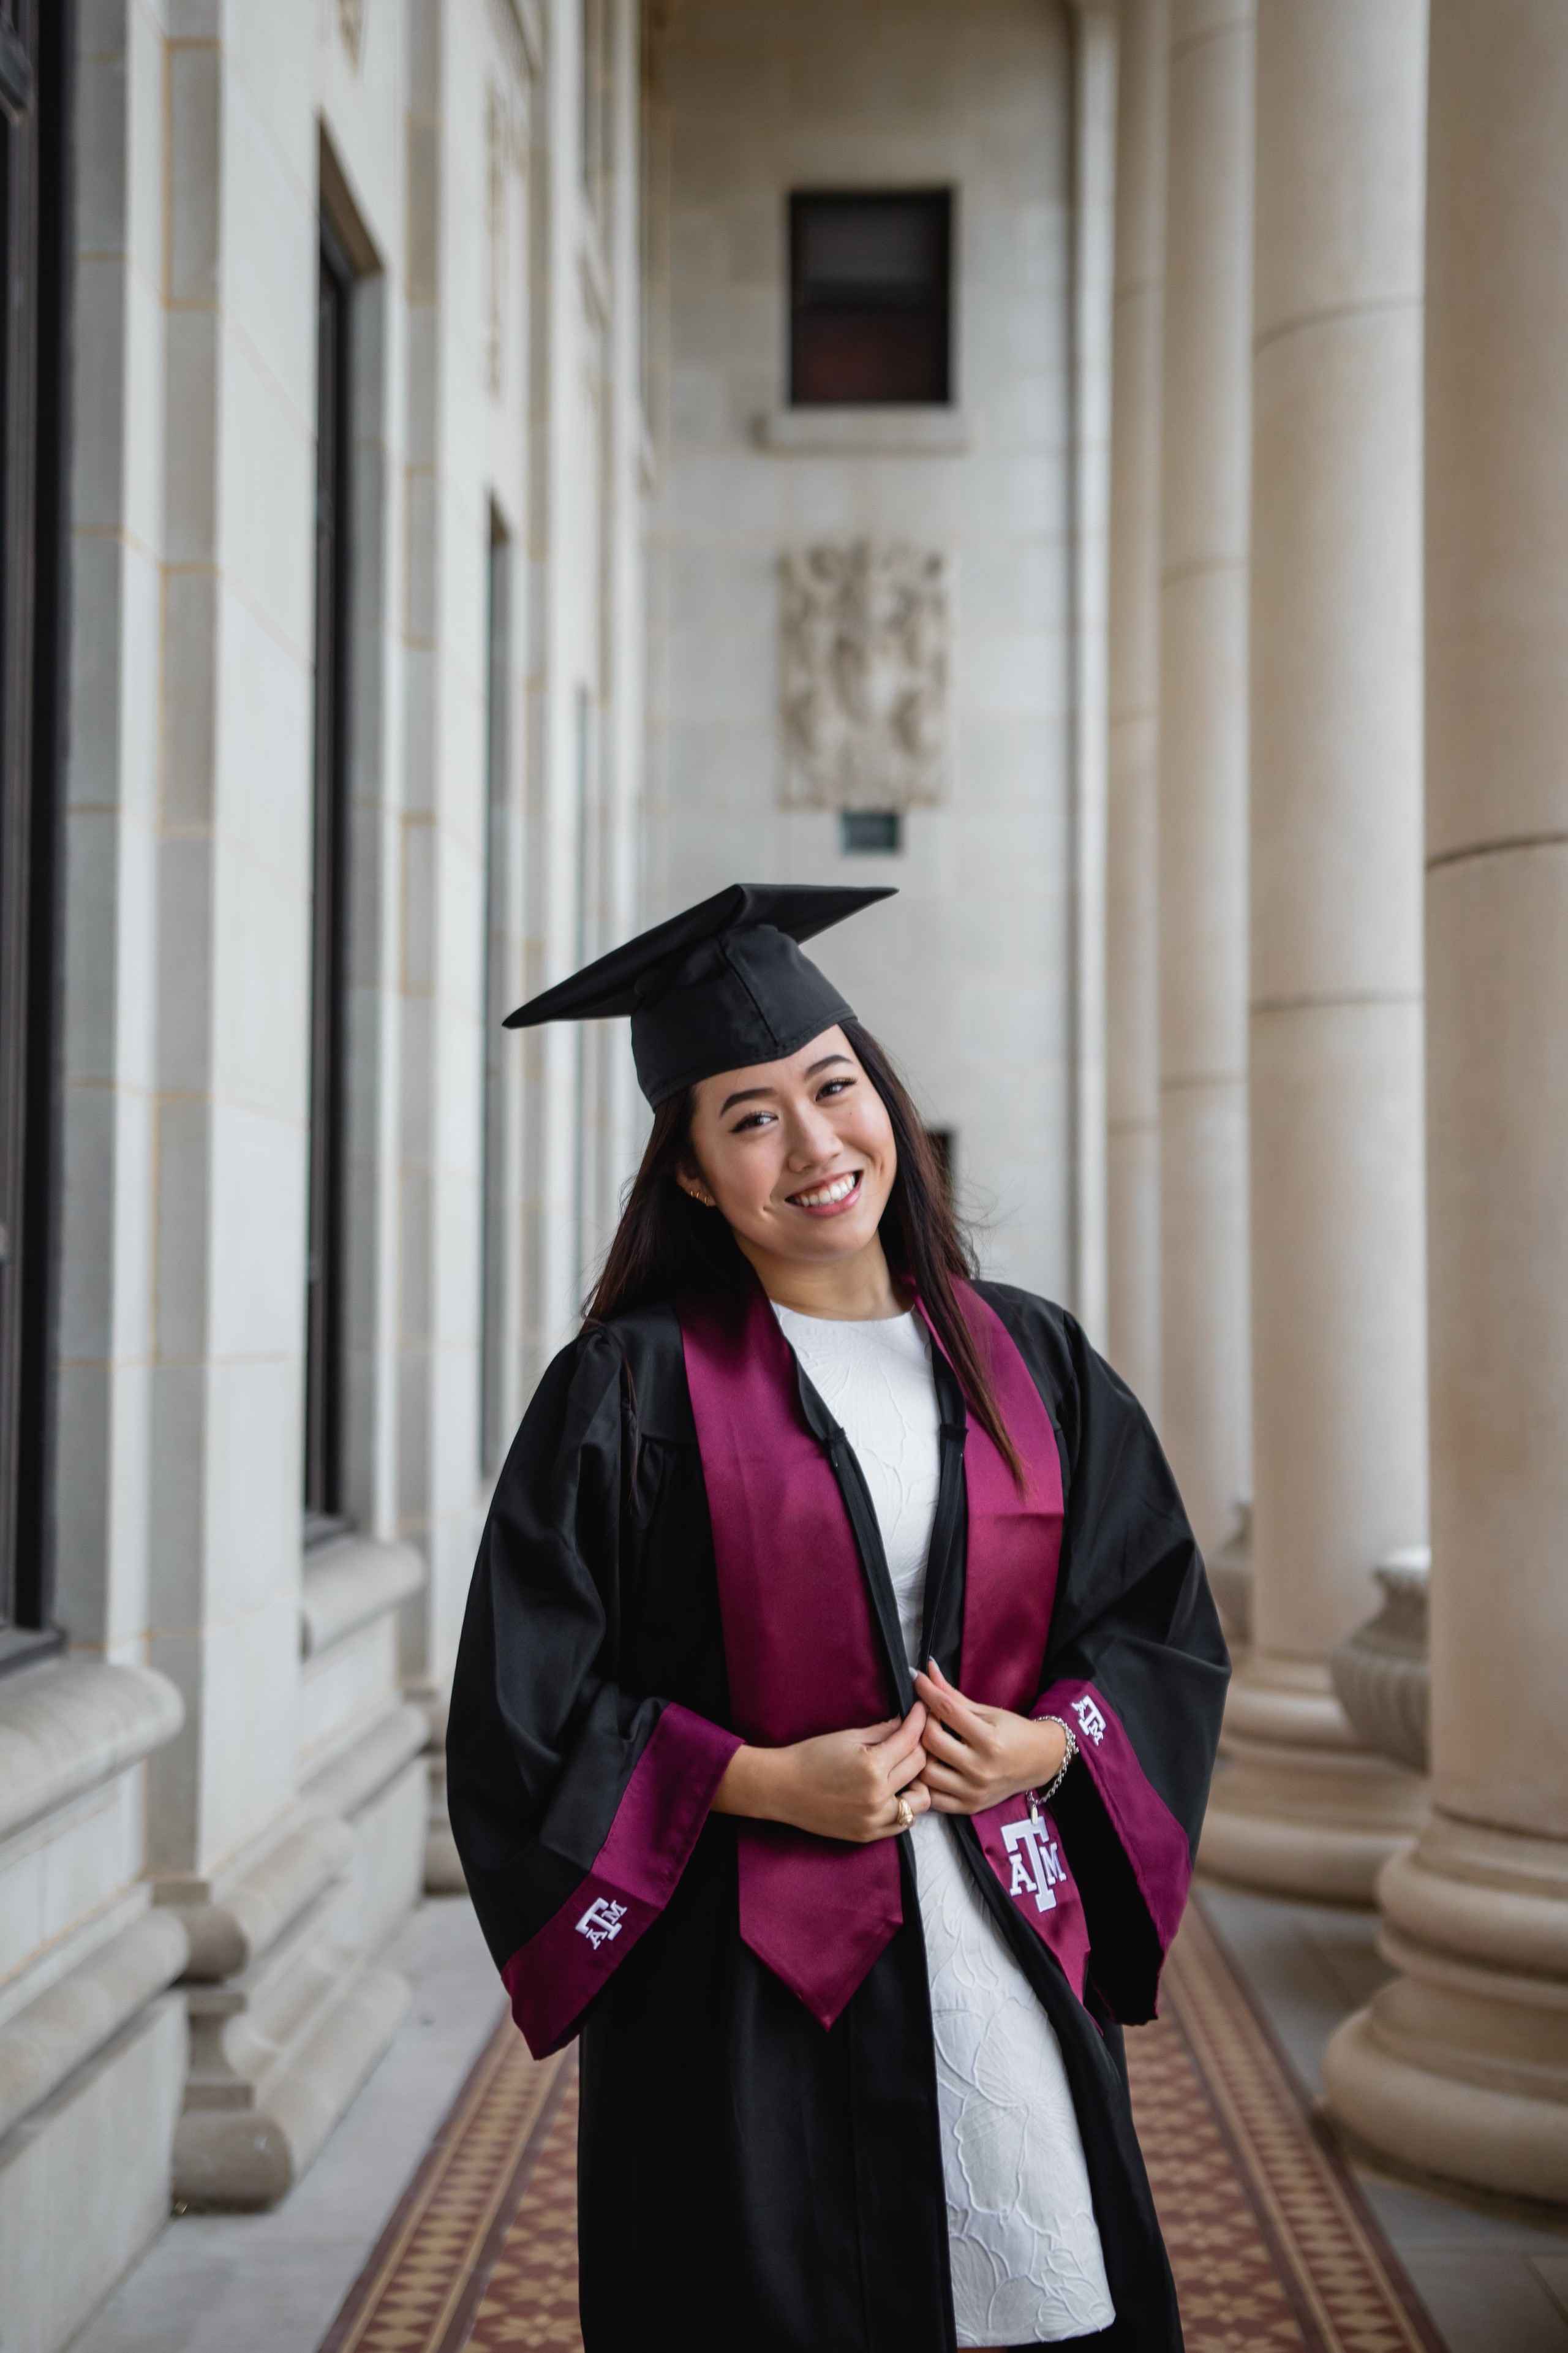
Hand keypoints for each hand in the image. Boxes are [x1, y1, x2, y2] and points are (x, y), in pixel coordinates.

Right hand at [712, 1704, 931, 1842]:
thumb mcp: (848, 1737)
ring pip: (920, 1801)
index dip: (919, 1721)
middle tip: (916, 1736)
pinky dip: (905, 1806)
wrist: (782, 1788)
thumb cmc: (811, 1757)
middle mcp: (878, 1796)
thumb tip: (906, 1722)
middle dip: (922, 1746)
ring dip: (918, 1782)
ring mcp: (874, 1819)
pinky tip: (895, 1793)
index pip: (910, 1740)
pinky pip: (903, 1822)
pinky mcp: (868, 1834)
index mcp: (872, 1766)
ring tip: (905, 1770)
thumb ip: (882, 1731)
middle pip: (919, 1767)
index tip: (922, 1711)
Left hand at [912, 1659, 1065, 1815]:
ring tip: (928, 1743)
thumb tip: (928, 1670)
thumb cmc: (1014, 1732)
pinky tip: (933, 1766)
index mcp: (989, 1740)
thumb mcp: (987, 1711)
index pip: (947, 1711)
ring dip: (922, 1754)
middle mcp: (982, 1768)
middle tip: (927, 1716)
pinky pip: (934, 1798)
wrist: (1040, 1761)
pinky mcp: (971, 1806)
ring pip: (927, 1773)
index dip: (928, 1692)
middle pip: (932, 1742)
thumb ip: (953, 1696)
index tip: (918, 1681)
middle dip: (923, 1724)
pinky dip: (927, 1782)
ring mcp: (975, 1791)